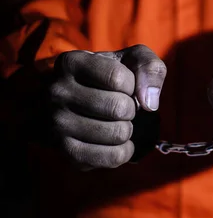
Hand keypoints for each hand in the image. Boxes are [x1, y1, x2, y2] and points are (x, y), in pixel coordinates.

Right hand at [47, 45, 166, 170]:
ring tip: (117, 122)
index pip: (118, 78)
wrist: (78, 104)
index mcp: (70, 63)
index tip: (124, 86)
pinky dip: (125, 151)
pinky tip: (118, 142)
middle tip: (122, 107)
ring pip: (118, 133)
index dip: (132, 85)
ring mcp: (58, 124)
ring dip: (128, 129)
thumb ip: (149, 68)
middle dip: (131, 109)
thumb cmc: (109, 78)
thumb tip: (149, 103)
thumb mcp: (131, 60)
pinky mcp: (67, 152)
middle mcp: (57, 92)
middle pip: (119, 107)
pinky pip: (112, 157)